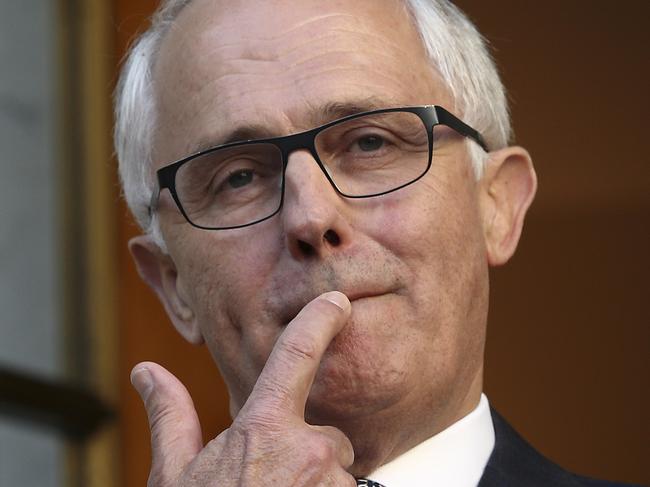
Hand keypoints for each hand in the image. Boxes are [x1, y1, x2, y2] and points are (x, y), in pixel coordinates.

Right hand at [131, 291, 355, 486]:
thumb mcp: (175, 476)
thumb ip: (169, 416)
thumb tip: (147, 372)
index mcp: (265, 430)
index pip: (296, 355)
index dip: (318, 321)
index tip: (336, 303)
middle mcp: (308, 452)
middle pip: (329, 439)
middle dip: (309, 459)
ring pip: (341, 476)